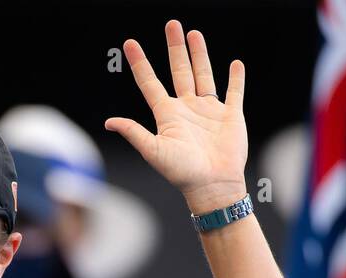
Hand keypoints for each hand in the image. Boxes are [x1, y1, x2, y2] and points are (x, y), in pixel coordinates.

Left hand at [105, 19, 248, 213]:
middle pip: (179, 71)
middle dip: (175, 48)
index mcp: (167, 115)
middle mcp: (187, 109)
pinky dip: (236, 79)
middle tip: (172, 24)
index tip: (130, 44)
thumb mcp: (153, 151)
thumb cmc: (181, 172)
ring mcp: (209, 111)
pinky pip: (234, 92)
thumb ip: (134, 133)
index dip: (140, 64)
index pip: (150, 83)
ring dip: (199, 55)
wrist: (212, 186)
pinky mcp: (230, 116)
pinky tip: (235, 64)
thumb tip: (109, 122)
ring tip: (194, 34)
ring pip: (203, 75)